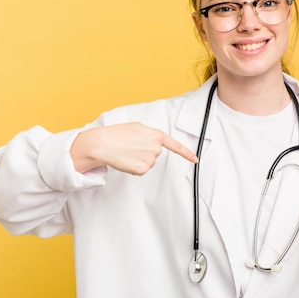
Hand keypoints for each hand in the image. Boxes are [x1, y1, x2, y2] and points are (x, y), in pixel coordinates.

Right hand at [71, 122, 197, 174]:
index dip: (186, 153)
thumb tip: (154, 142)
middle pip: (155, 153)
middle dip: (145, 151)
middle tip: (131, 146)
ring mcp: (150, 159)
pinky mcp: (142, 169)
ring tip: (126, 151)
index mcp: (155, 135)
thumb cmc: (116, 134)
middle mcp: (156, 147)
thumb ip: (149, 134)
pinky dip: (133, 167)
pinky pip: (141, 169)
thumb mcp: (137, 127)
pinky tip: (125, 159)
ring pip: (148, 162)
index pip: (175, 145)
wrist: (103, 143)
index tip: (195, 159)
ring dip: (138, 159)